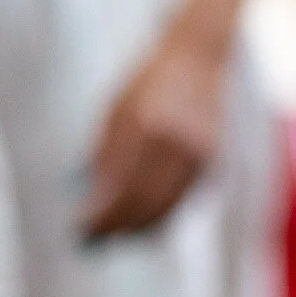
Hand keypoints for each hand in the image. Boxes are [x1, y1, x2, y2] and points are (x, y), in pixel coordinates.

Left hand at [83, 14, 229, 237]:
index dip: (100, 216)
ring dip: (142, 224)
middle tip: (98, 238)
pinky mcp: (214, 157)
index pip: (118, 188)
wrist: (199, 58)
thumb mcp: (116, 110)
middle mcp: (173, 141)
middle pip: (145, 203)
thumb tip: (92, 202)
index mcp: (141, 125)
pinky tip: (148, 213)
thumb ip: (104, 153)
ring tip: (121, 232)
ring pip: (169, 205)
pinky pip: (185, 195)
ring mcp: (198, 151)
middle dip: (119, 226)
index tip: (81, 230)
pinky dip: (166, 209)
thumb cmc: (149, 81)